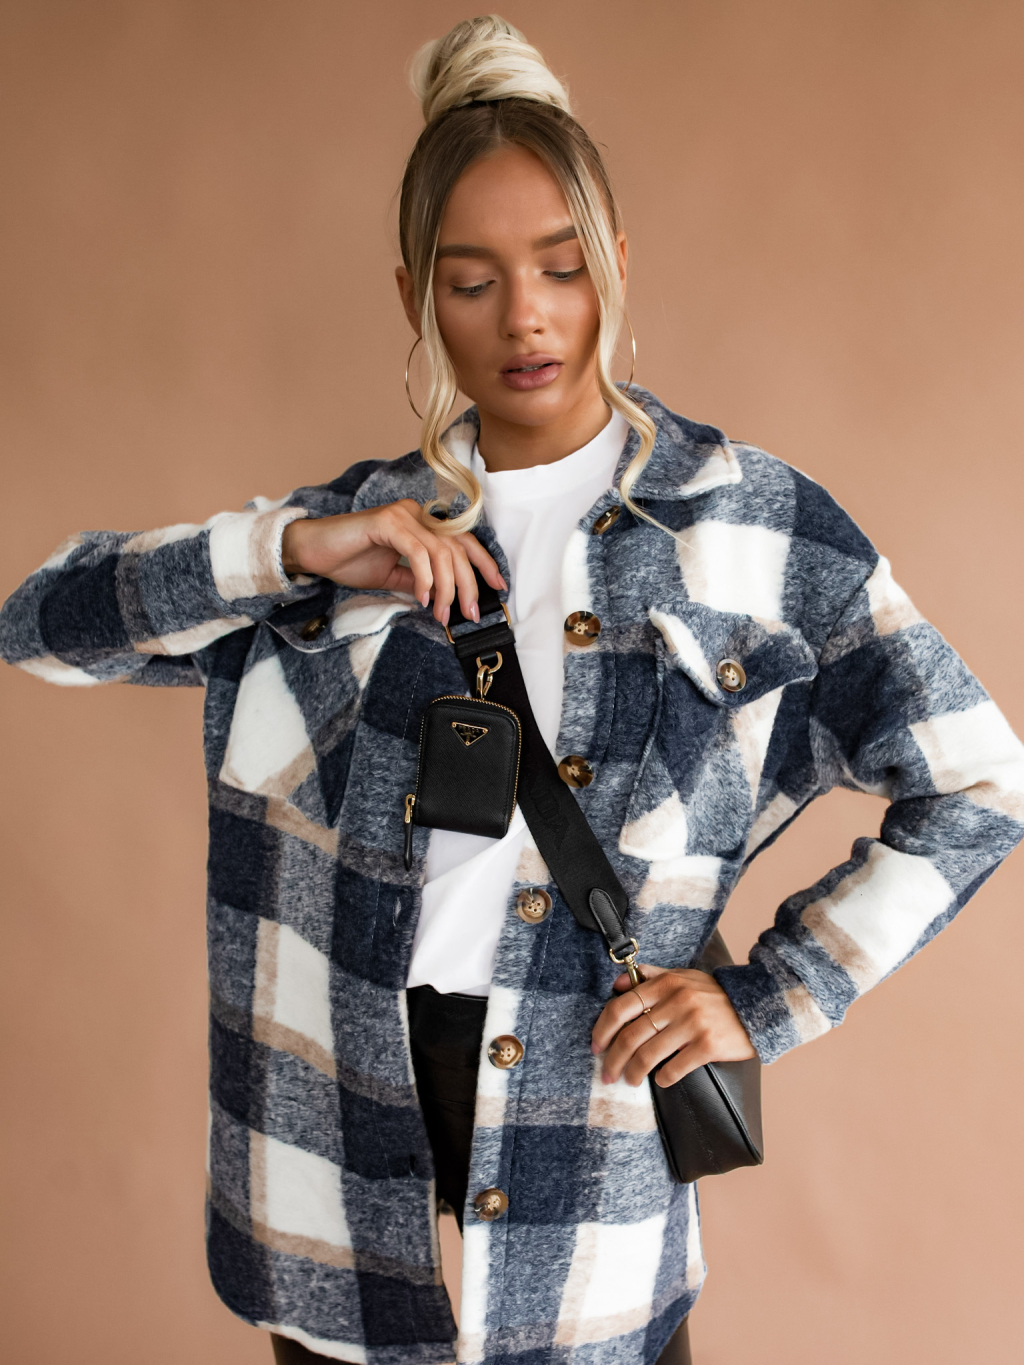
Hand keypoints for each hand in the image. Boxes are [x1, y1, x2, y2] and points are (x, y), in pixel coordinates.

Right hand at [281, 500, 504, 625]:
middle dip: (468, 584)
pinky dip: (425, 577)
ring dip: (446, 587)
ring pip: (441, 552)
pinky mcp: (387, 522)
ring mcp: (402, 515)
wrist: (313, 551)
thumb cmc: (348, 559)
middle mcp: (416, 514)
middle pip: (457, 548)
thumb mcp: (391, 576)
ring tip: (442, 612)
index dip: (484, 563)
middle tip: (469, 613)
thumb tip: (440, 598)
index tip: (498, 587)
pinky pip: (417, 551)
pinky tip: (422, 597)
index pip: (462, 541)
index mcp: (421, 525)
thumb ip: (417, 582)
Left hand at [591, 964, 756, 1087]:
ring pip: (649, 1055)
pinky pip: (675, 1068)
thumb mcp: (683, 977)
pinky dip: (663, 1078)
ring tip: (629, 1080)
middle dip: (613, 1059)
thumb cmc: (714, 995)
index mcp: (666, 983)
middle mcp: (677, 1001)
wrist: (756, 1006)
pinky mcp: (708, 1045)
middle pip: (631, 1035)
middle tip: (607, 1074)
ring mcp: (693, 1024)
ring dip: (634, 1072)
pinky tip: (660, 1081)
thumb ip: (650, 977)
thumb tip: (618, 984)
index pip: (621, 1007)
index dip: (602, 1029)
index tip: (596, 1046)